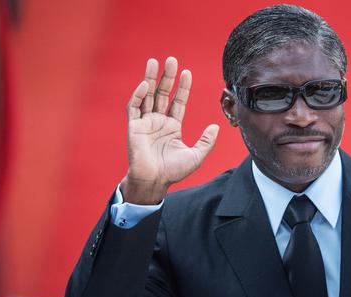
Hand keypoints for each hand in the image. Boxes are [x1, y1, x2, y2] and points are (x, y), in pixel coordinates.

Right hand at [121, 57, 218, 203]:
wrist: (154, 181)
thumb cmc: (173, 171)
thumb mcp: (196, 155)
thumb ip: (206, 141)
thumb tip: (217, 126)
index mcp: (172, 126)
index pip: (177, 101)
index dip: (182, 87)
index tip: (187, 73)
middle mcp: (158, 121)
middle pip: (162, 94)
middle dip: (167, 77)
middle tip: (171, 59)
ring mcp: (145, 123)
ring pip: (147, 95)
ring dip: (150, 78)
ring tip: (153, 61)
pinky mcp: (133, 127)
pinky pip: (134, 107)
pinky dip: (138, 95)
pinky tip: (145, 85)